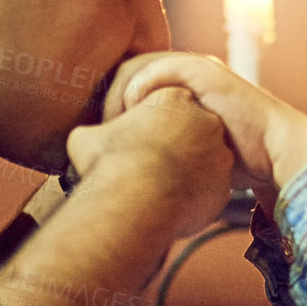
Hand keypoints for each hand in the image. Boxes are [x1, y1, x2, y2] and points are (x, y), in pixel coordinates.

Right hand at [65, 85, 233, 235]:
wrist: (133, 201)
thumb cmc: (108, 163)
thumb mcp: (87, 137)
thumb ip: (94, 132)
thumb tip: (83, 138)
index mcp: (176, 98)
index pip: (169, 107)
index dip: (150, 126)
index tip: (138, 142)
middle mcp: (206, 122)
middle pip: (190, 132)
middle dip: (173, 147)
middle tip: (149, 166)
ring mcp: (219, 156)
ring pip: (203, 163)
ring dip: (185, 173)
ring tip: (156, 189)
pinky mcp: (223, 187)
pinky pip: (208, 192)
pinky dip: (192, 198)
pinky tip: (169, 207)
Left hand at [108, 53, 306, 205]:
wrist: (277, 155)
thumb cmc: (240, 163)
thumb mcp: (192, 154)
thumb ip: (165, 154)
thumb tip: (129, 176)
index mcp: (183, 90)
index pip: (131, 86)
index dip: (111, 108)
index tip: (101, 139)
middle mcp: (187, 74)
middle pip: (127, 74)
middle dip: (108, 102)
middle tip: (99, 132)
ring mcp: (195, 70)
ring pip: (137, 69)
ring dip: (118, 96)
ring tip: (113, 125)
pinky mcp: (204, 71)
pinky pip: (158, 70)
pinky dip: (139, 89)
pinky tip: (134, 113)